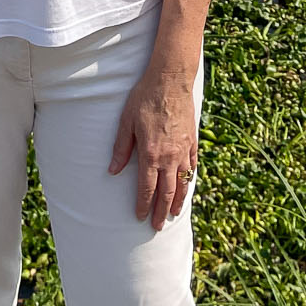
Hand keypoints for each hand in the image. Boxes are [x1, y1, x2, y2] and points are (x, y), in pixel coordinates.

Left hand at [108, 66, 196, 230]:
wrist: (171, 79)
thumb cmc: (145, 98)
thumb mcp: (126, 121)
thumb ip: (121, 148)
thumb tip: (113, 171)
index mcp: (151, 154)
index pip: (147, 188)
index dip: (144, 205)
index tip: (140, 217)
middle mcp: (170, 156)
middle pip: (167, 192)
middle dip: (161, 211)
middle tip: (158, 227)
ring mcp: (184, 149)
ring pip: (183, 182)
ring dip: (178, 200)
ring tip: (173, 213)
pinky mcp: (193, 141)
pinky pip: (192, 166)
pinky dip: (190, 179)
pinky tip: (187, 185)